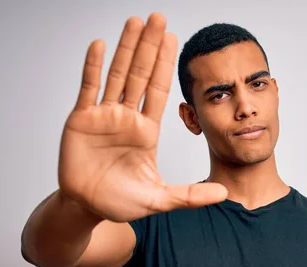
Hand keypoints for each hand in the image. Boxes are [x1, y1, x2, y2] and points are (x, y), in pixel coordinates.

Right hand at [58, 13, 226, 221]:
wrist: (87, 208)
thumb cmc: (121, 202)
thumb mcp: (160, 199)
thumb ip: (190, 196)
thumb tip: (225, 194)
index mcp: (146, 131)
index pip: (159, 90)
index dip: (166, 64)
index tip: (174, 39)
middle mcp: (127, 118)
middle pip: (141, 74)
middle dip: (150, 46)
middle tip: (158, 18)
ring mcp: (104, 116)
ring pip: (117, 74)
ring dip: (126, 48)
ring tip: (135, 21)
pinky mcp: (81, 120)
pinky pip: (88, 88)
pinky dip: (93, 66)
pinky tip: (100, 44)